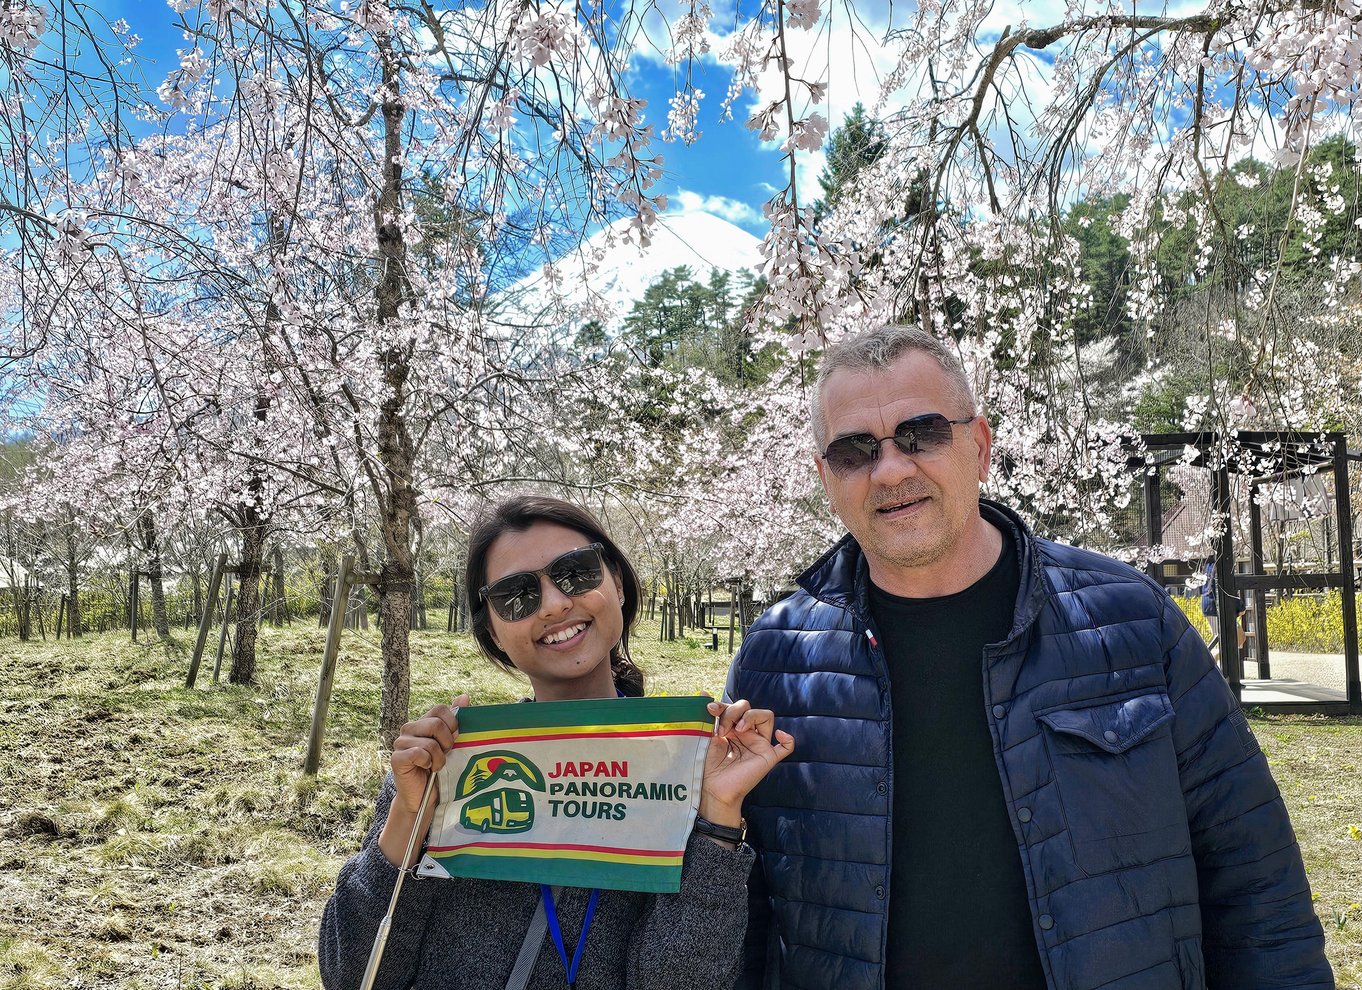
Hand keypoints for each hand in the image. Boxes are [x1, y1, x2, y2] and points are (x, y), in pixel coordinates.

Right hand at [380, 693, 468, 867]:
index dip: (453, 723)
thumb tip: (464, 696)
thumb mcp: (453, 745)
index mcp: (424, 722)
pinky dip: (427, 762)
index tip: (456, 739)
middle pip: (436, 724)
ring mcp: (401, 743)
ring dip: (439, 757)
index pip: (440, 709)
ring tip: (437, 766)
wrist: (426, 798)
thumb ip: (457, 721)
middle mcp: (410, 729)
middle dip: (448, 742)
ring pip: (429, 741)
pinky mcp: (397, 758)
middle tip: (447, 754)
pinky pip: (418, 753)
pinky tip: (426, 769)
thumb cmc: (441, 770)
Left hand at [699, 700, 793, 827]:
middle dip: (734, 711)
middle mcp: (747, 734)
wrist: (712, 790)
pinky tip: (780, 735)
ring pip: (766, 716)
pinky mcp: (768, 757)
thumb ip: (710, 717)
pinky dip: (787, 739)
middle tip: (722, 729)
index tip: (710, 709)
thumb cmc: (708, 766)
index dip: (723, 705)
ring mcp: (759, 744)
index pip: (734, 707)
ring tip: (737, 729)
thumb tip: (702, 691)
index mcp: (733, 728)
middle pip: (749, 708)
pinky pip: (786, 747)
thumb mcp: (707, 737)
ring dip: (751, 716)